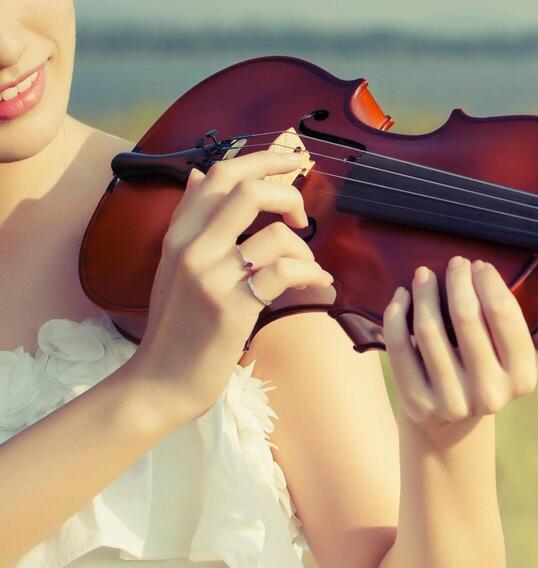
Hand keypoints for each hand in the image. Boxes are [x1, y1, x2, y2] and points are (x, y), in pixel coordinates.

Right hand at [124, 149, 334, 422]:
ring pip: (274, 235)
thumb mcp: (174, 266)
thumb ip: (190, 221)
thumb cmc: (179, 327)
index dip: (263, 159)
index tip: (294, 161)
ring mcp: (210, 277)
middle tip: (304, 217)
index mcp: (178, 235)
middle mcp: (190, 248)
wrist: (161, 381)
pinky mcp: (231, 308)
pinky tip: (320, 286)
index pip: (219, 175)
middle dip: (288, 193)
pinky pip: (285, 273)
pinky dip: (312, 275)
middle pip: (247, 191)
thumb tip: (198, 173)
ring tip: (310, 273)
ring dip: (304, 250)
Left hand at [381, 256, 537, 438]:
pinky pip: (401, 347)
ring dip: (424, 293)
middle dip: (457, 280)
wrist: (452, 422)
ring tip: (424, 274)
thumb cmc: (494, 370)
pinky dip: (397, 315)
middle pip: (466, 317)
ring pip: (429, 329)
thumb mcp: (528, 355)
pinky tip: (402, 296)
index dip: (488, 282)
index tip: (479, 265)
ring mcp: (452, 401)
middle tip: (454, 263)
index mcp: (523, 377)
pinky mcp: (417, 404)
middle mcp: (491, 394)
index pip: (503, 315)